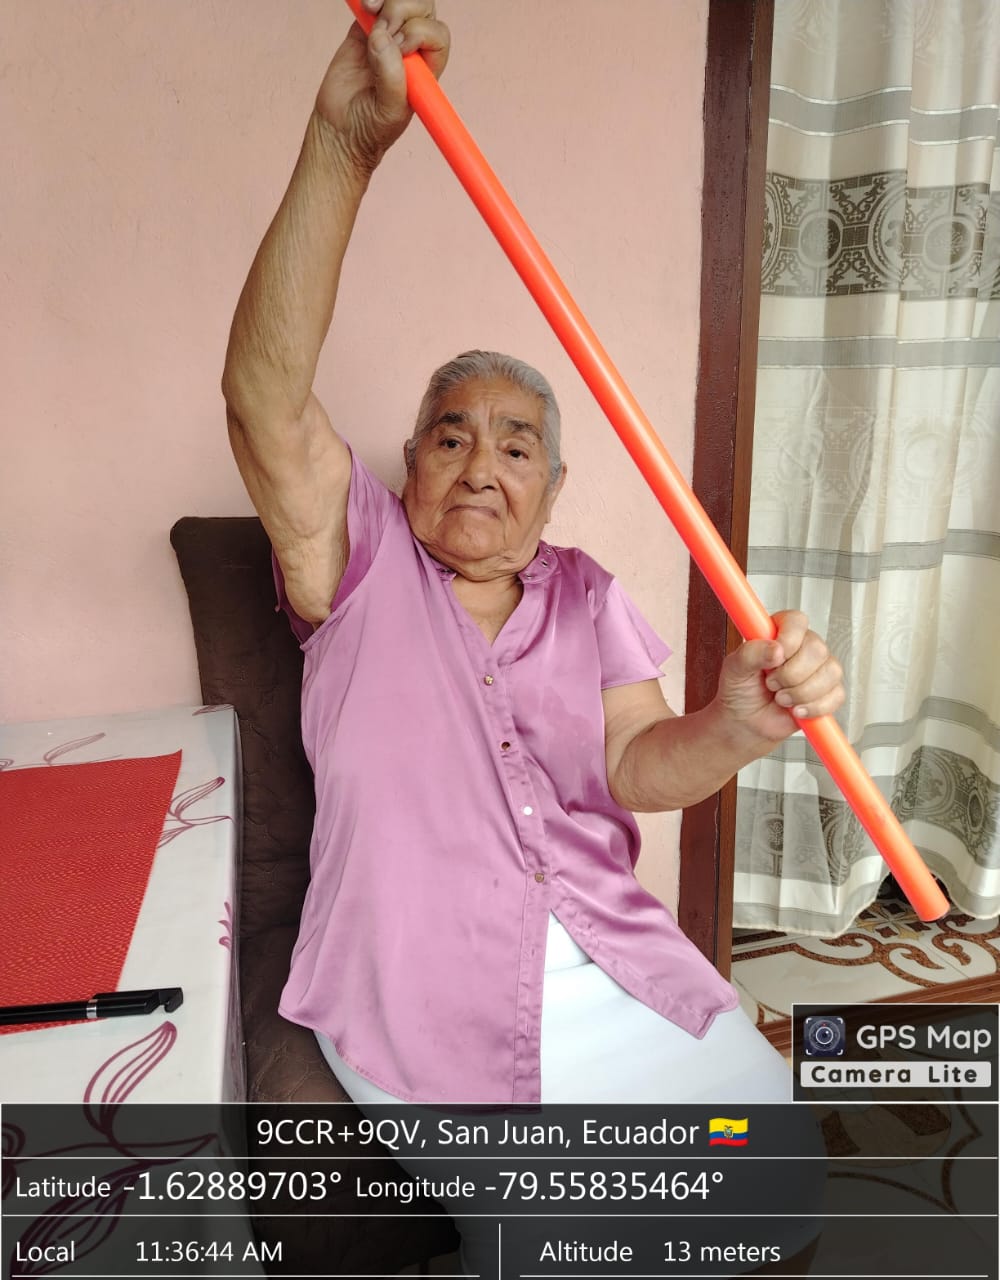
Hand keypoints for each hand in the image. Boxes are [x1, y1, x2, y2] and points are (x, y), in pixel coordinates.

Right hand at [315, 0, 449, 169]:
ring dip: (388, 1)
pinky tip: (365, 5)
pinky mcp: (364, 29)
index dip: (419, 32)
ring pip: (401, 0)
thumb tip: (382, 37)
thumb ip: (391, 76)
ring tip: (371, 13)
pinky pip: (374, 2)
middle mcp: (412, 49)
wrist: (340, 130)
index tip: (399, 47)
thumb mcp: (389, 111)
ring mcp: (388, 36)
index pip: (438, 35)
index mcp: (426, 69)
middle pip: (423, 8)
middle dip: (403, 10)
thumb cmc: (371, 128)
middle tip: (382, 28)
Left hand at [714, 610, 844, 744]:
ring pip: (830, 673)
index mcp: (779, 632)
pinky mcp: (829, 692)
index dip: (789, 639)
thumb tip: (776, 648)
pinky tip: (796, 710)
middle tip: (771, 684)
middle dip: (791, 674)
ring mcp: (818, 669)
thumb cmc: (740, 690)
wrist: (745, 722)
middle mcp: (802, 647)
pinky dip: (814, 707)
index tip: (775, 658)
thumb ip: (750, 653)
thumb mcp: (734, 669)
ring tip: (781, 699)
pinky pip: (836, 696)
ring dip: (801, 693)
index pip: (797, 621)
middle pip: (817, 649)